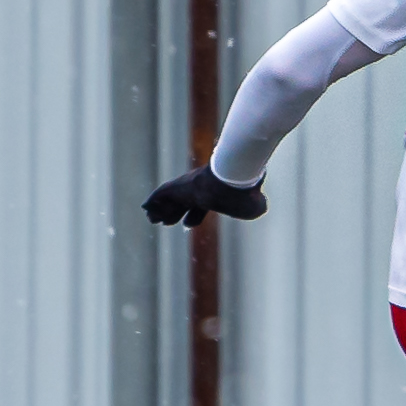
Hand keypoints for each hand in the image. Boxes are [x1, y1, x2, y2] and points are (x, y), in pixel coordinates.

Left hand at [143, 164, 267, 227]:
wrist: (234, 181)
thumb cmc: (246, 195)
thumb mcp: (255, 205)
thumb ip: (255, 206)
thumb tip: (260, 205)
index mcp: (215, 196)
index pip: (201, 207)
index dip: (194, 216)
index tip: (188, 224)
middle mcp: (200, 190)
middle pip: (184, 203)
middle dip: (175, 212)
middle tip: (166, 222)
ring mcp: (187, 188)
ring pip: (170, 200)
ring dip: (160, 210)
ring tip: (151, 219)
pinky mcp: (176, 187)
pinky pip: (160, 195)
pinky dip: (153, 202)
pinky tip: (146, 207)